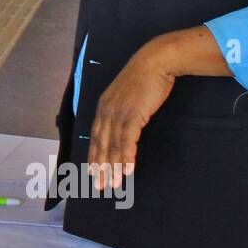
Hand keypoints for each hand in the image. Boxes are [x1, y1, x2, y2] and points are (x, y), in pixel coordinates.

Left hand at [86, 40, 175, 190]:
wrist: (155, 61)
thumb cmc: (144, 78)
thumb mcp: (127, 96)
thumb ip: (121, 111)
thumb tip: (123, 127)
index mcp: (103, 107)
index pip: (95, 136)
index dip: (93, 155)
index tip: (92, 172)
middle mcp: (106, 111)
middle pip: (101, 144)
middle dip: (100, 167)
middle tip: (100, 186)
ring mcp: (118, 112)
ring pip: (113, 145)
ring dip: (113, 166)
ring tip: (114, 183)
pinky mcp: (133, 114)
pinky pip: (128, 139)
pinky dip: (127, 156)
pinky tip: (128, 169)